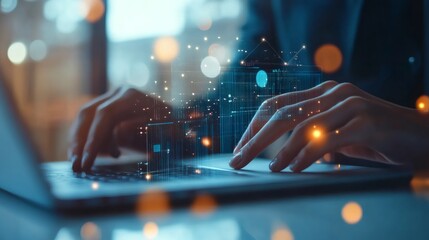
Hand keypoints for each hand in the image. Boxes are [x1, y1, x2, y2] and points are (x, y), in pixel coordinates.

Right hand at [68, 87, 171, 171]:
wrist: (180, 122)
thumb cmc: (173, 128)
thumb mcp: (162, 132)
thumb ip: (141, 131)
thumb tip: (118, 131)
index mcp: (131, 96)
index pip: (104, 114)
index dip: (93, 138)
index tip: (87, 160)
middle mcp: (119, 93)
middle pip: (88, 113)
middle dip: (79, 141)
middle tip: (75, 165)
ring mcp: (112, 99)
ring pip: (85, 118)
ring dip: (79, 141)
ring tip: (78, 163)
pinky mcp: (109, 109)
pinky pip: (91, 123)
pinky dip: (88, 140)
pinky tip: (94, 156)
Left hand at [230, 81, 428, 171]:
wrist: (423, 137)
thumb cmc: (380, 137)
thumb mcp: (342, 133)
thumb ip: (316, 135)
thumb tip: (285, 153)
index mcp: (325, 93)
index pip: (278, 105)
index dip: (255, 127)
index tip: (241, 148)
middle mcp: (335, 93)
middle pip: (282, 113)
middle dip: (256, 138)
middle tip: (238, 160)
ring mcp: (351, 104)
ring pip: (302, 125)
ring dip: (280, 151)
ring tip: (269, 169)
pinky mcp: (367, 122)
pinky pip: (327, 139)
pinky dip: (307, 155)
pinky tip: (295, 168)